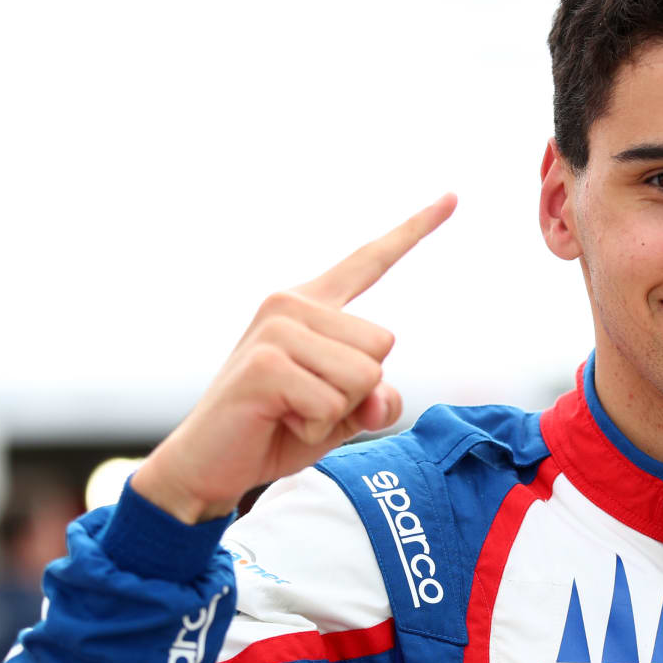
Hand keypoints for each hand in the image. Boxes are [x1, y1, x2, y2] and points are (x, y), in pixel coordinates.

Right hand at [131, 194, 456, 523]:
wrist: (209, 466)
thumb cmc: (279, 431)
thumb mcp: (344, 413)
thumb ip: (375, 398)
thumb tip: (379, 399)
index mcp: (314, 306)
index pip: (371, 261)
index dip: (415, 230)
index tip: (453, 196)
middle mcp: (292, 304)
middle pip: (383, 344)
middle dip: (358, 391)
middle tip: (306, 404)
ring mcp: (275, 328)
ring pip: (363, 376)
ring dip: (335, 412)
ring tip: (290, 412)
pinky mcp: (264, 362)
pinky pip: (330, 402)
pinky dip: (313, 427)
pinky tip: (278, 420)